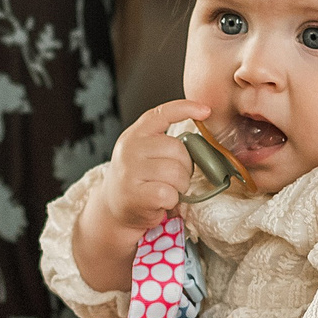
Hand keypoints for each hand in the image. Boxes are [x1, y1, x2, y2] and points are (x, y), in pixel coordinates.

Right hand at [71, 99, 208, 291]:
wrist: (112, 208)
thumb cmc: (137, 179)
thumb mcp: (143, 152)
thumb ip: (164, 143)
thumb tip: (200, 145)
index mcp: (136, 134)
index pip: (162, 114)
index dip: (186, 109)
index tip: (206, 111)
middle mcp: (130, 148)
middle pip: (178, 150)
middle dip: (185, 167)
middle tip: (174, 179)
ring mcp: (130, 171)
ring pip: (176, 173)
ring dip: (180, 186)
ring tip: (168, 190)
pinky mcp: (134, 194)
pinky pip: (169, 193)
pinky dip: (171, 201)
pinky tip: (161, 201)